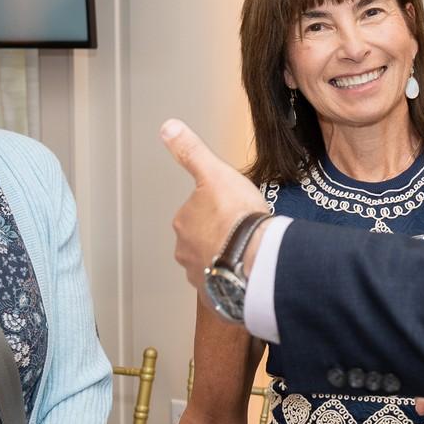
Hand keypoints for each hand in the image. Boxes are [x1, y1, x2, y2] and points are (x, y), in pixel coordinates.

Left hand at [161, 120, 271, 289]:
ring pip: (211, 263)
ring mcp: (199, 275)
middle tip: (242, 230)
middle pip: (202, 239)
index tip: (233, 209)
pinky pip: (222, 285)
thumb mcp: (215, 173)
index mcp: (183, 221)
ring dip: (225, 258)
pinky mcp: (216, 295)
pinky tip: (246, 273)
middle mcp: (185, 250)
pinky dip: (231, 280)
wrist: (255, 258)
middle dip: (219, 236)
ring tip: (246, 252)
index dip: (217, 209)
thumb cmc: (237, 216)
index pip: (197, 212)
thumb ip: (191, 152)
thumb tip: (167, 128)